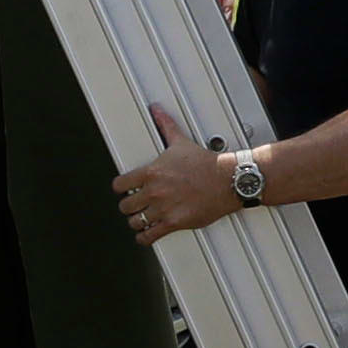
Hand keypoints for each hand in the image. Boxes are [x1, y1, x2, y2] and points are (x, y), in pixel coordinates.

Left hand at [112, 110, 239, 243]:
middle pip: (125, 206)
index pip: (120, 185)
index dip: (120, 188)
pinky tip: (145, 235)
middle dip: (128, 206)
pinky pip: (150, 236)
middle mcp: (154, 191)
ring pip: (135, 221)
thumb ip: (165, 126)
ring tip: (140, 220)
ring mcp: (163, 208)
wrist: (227, 180)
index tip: (123, 190)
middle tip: (134, 205)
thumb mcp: (180, 142)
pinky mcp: (174, 222)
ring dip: (136, 221)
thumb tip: (157, 110)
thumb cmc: (206, 163)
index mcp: (152, 173)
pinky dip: (144, 237)